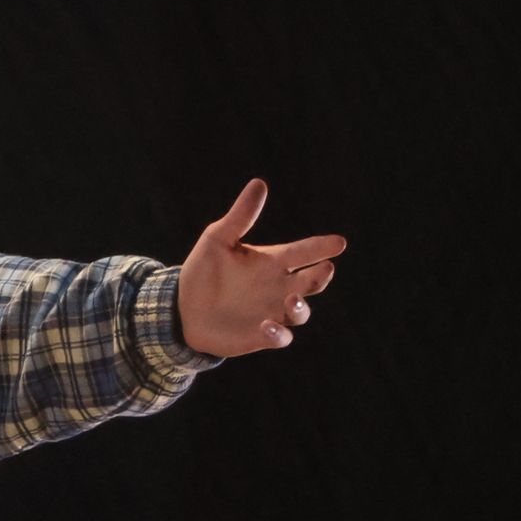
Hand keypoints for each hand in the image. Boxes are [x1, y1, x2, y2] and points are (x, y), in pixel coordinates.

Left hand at [176, 178, 345, 356]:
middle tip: (326, 267)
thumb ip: (240, 216)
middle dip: (321, 275)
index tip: (339, 242)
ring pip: (301, 312)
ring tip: (292, 298)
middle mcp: (279, 286)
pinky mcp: (261, 335)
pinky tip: (266, 325)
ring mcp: (273, 311)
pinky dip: (278, 332)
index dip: (321, 247)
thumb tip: (259, 183)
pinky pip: (280, 337)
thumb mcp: (217, 240)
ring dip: (300, 306)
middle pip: (312, 282)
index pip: (303, 252)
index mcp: (273, 261)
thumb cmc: (203, 271)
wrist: (182, 308)